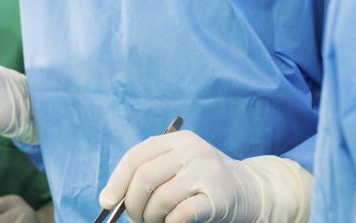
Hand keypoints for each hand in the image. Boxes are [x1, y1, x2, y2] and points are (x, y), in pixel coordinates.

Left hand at [99, 131, 262, 222]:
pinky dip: (170, 222)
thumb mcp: (178, 166)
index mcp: (177, 140)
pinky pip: (180, 214)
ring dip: (151, 217)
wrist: (248, 190)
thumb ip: (150, 173)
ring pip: (161, 198)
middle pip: (144, 178)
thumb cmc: (203, 181)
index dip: (117, 181)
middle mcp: (191, 151)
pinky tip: (173, 222)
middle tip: (135, 218)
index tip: (107, 202)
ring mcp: (206, 172)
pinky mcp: (217, 196)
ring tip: (156, 221)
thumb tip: (111, 198)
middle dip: (133, 204)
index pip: (136, 157)